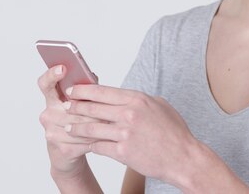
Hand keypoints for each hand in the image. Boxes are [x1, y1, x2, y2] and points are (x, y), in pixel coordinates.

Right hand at [37, 65, 101, 178]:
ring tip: (110, 123)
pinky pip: (83, 140)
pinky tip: (104, 136)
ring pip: (80, 125)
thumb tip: (92, 76)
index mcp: (52, 100)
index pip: (46, 83)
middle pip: (72, 107)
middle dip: (92, 109)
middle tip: (108, 109)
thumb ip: (85, 88)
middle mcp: (47, 115)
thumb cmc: (79, 121)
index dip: (52, 75)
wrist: (68, 153)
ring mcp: (51, 132)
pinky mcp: (60, 149)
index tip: (62, 68)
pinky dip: (96, 138)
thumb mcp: (81, 103)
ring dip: (97, 125)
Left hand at [63, 85, 197, 185]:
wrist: (183, 158)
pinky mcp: (122, 152)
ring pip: (91, 128)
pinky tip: (83, 143)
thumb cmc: (174, 132)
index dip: (84, 90)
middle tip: (65, 106)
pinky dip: (89, 144)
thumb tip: (123, 96)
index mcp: (137, 99)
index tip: (74, 90)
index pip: (103, 91)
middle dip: (76, 106)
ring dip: (77, 127)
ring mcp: (124, 133)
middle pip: (93, 107)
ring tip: (68, 126)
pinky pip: (98, 146)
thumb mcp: (159, 105)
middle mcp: (129, 113)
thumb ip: (139, 99)